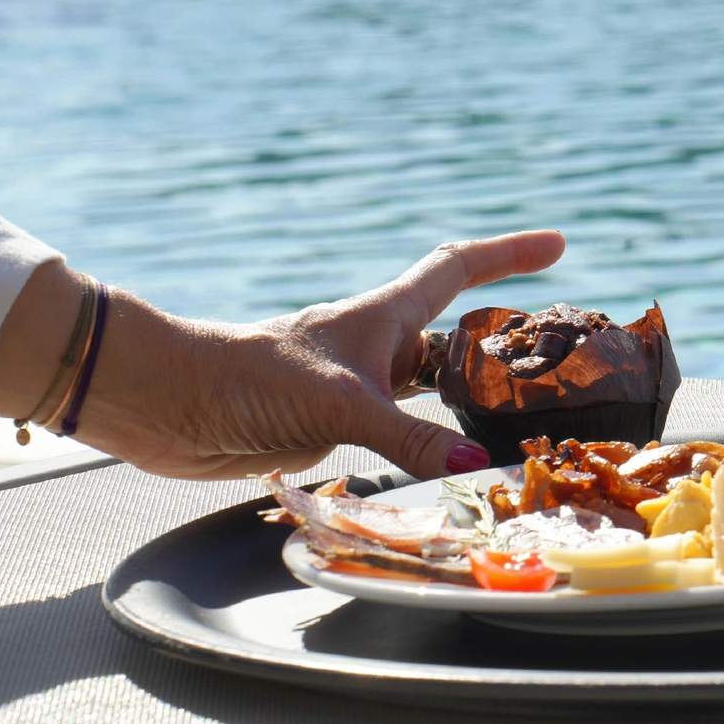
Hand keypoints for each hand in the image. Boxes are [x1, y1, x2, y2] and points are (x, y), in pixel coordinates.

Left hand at [0, 231, 564, 479]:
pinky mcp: (326, 431)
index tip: (559, 246)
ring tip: (516, 437)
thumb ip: (408, 438)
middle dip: (502, 352)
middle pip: (453, 340)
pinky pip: (395, 440)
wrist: (164, 404)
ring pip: (426, 397)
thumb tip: (474, 466)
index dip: (508, 254)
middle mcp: (373, 349)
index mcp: (381, 317)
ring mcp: (351, 391)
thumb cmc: (246, 377)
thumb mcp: (339, 405)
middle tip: (557, 371)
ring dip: (465, 413)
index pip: (456, 269)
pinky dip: (425, 454)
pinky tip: (446, 477)